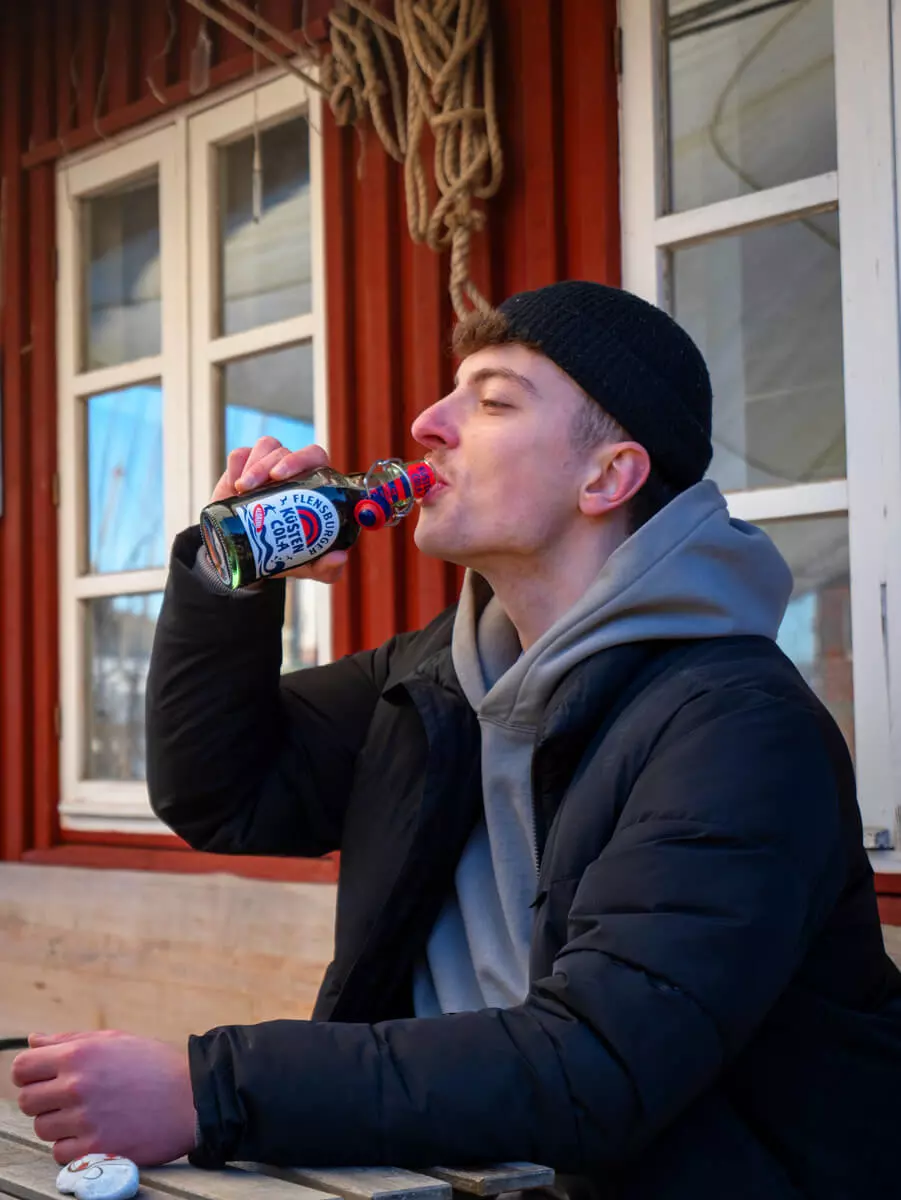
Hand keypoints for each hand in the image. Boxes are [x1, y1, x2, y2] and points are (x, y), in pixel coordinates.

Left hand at [12, 1030, 196, 1166]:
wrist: (192, 1097)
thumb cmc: (154, 1064)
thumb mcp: (114, 1039)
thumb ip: (69, 1040)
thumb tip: (32, 1041)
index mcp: (79, 1053)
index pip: (22, 1068)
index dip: (29, 1074)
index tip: (43, 1078)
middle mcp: (77, 1085)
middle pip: (27, 1101)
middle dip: (43, 1100)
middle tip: (69, 1098)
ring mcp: (85, 1118)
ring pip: (43, 1128)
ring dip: (59, 1124)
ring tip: (88, 1114)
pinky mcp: (96, 1147)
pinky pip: (60, 1153)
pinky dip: (73, 1147)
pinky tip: (96, 1132)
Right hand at [210, 437, 346, 583]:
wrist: (247, 556)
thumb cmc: (285, 553)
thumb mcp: (307, 564)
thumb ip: (327, 567)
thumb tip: (340, 557)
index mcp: (314, 486)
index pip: (314, 457)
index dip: (301, 459)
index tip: (280, 476)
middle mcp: (293, 472)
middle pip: (287, 450)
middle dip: (271, 461)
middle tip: (258, 483)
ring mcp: (268, 467)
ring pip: (266, 449)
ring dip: (254, 465)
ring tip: (243, 489)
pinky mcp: (243, 469)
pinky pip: (240, 455)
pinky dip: (236, 467)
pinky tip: (234, 487)